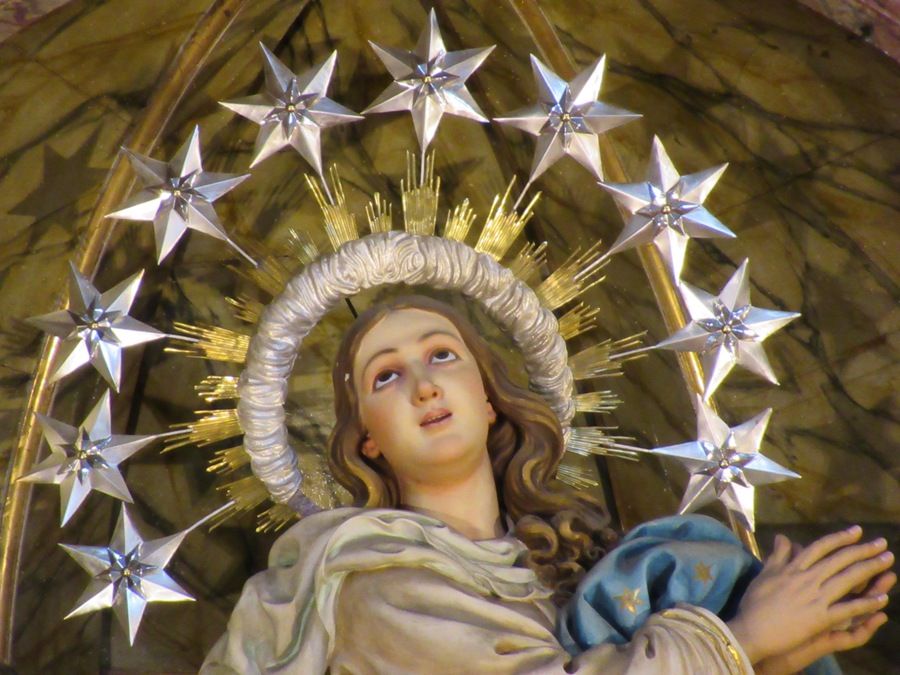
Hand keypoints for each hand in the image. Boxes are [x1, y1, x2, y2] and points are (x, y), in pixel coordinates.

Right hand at [726, 526, 893, 663]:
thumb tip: (782, 537)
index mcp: (793, 568)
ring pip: (847, 579)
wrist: (752, 630)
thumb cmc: (754, 604)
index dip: (840, 538)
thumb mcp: (764, 575)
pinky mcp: (820, 617)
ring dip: (870, 568)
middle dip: (862, 550)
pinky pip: (847, 609)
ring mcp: (815, 597)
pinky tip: (882, 599)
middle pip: (839, 560)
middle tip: (882, 544)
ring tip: (887, 560)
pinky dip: (865, 604)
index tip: (857, 531)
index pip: (821, 548)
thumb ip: (777, 556)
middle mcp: (807, 578)